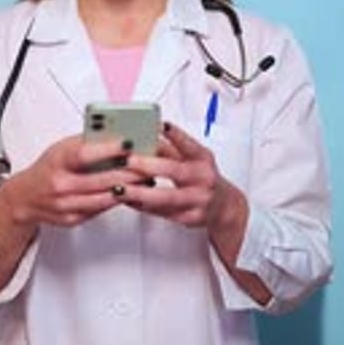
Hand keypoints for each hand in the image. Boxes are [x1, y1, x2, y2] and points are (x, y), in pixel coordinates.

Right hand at [0, 134, 140, 229]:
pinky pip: (100, 209)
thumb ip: (86, 142)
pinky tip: (129, 192)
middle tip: (148, 165)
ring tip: (146, 179)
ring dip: (129, 189)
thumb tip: (116, 134)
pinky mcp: (72, 219)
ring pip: (105, 198)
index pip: (84, 155)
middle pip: (101, 180)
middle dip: (129, 173)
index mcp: (57, 161)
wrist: (24, 197)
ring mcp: (66, 205)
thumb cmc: (48, 168)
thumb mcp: (61, 148)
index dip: (108, 149)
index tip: (128, 143)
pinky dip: (116, 200)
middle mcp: (60, 185)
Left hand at [120, 121, 243, 230]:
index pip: (190, 144)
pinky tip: (127, 201)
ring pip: (167, 198)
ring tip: (119, 188)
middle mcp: (204, 178)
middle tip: (128, 161)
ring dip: (140, 193)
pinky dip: (143, 207)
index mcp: (203, 158)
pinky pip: (163, 213)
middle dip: (150, 166)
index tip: (160, 126)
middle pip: (176, 171)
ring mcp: (199, 200)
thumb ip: (170, 148)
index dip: (176, 134)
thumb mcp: (192, 159)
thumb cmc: (201, 177)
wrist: (224, 206)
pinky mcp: (190, 218)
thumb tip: (145, 135)